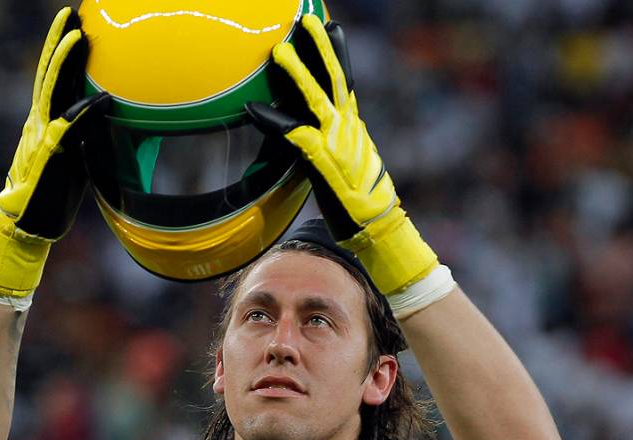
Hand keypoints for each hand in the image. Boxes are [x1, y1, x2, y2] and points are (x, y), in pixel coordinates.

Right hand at [0, 7, 108, 297]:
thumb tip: (105, 122)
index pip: (54, 79)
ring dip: (66, 63)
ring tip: (79, 37)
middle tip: (71, 13)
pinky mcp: (52, 157)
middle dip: (60, 42)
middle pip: (50, 74)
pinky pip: (69, 129)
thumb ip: (82, 138)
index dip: (63, 51)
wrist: (27, 225)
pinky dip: (86, 113)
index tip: (74, 26)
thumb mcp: (73, 159)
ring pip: (54, 92)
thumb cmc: (51, 195)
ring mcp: (43, 137)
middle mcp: (40, 123)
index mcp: (45, 122)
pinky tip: (102, 99)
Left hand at [246, 14, 436, 295]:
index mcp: (353, 125)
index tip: (333, 28)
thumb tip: (324, 132)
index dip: (338, 53)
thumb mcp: (352, 161)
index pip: (344, 81)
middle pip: (332, 78)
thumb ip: (337, 141)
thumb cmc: (361, 198)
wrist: (378, 224)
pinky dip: (273, 120)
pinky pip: (293, 135)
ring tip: (278, 51)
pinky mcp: (322, 161)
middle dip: (320, 48)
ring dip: (296, 74)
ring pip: (314, 98)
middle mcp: (347, 127)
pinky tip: (253, 109)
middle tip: (307, 21)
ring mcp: (336, 142)